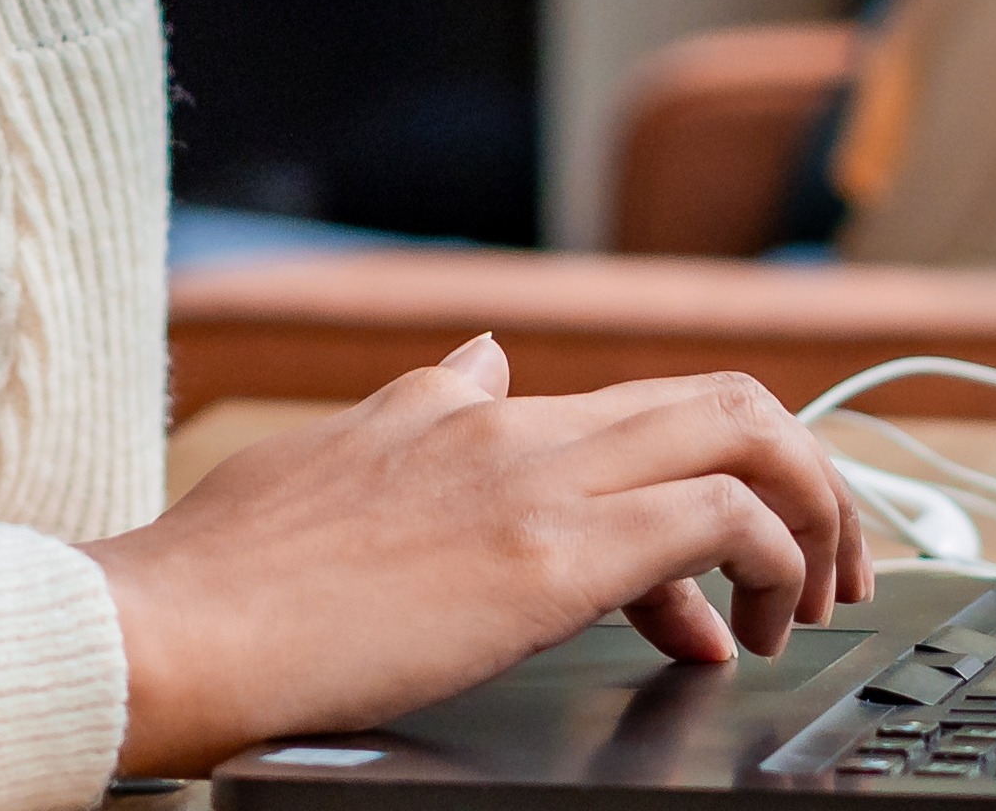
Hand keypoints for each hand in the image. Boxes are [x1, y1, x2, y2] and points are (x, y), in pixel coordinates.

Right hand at [81, 339, 871, 781]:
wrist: (171, 626)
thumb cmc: (222, 578)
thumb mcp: (328, 459)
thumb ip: (418, 413)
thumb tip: (480, 363)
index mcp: (460, 410)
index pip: (632, 409)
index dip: (703, 479)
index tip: (710, 581)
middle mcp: (514, 423)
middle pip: (721, 398)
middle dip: (803, 479)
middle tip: (824, 571)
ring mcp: (536, 478)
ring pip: (744, 434)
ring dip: (811, 521)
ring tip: (809, 609)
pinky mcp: (553, 551)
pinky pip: (722, 519)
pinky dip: (771, 564)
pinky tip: (748, 632)